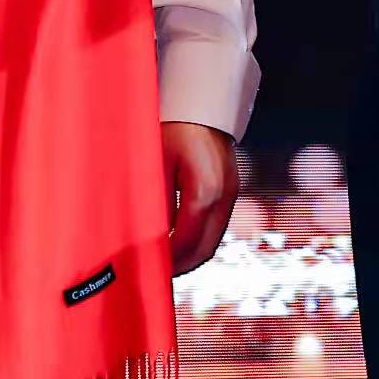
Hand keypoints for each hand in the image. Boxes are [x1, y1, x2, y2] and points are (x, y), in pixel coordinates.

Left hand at [161, 123, 238, 277]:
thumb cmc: (173, 128)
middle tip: (156, 275)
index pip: (185, 242)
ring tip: (165, 263)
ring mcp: (231, 194)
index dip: (166, 261)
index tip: (147, 270)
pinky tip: (179, 242)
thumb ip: (155, 203)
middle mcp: (223, 196)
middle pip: (205, 249)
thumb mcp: (156, 164)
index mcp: (204, 192)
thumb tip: (149, 238)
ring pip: (213, 241)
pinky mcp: (231, 191)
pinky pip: (216, 227)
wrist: (202, 103)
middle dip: (181, 267)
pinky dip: (199, 240)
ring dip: (190, 256)